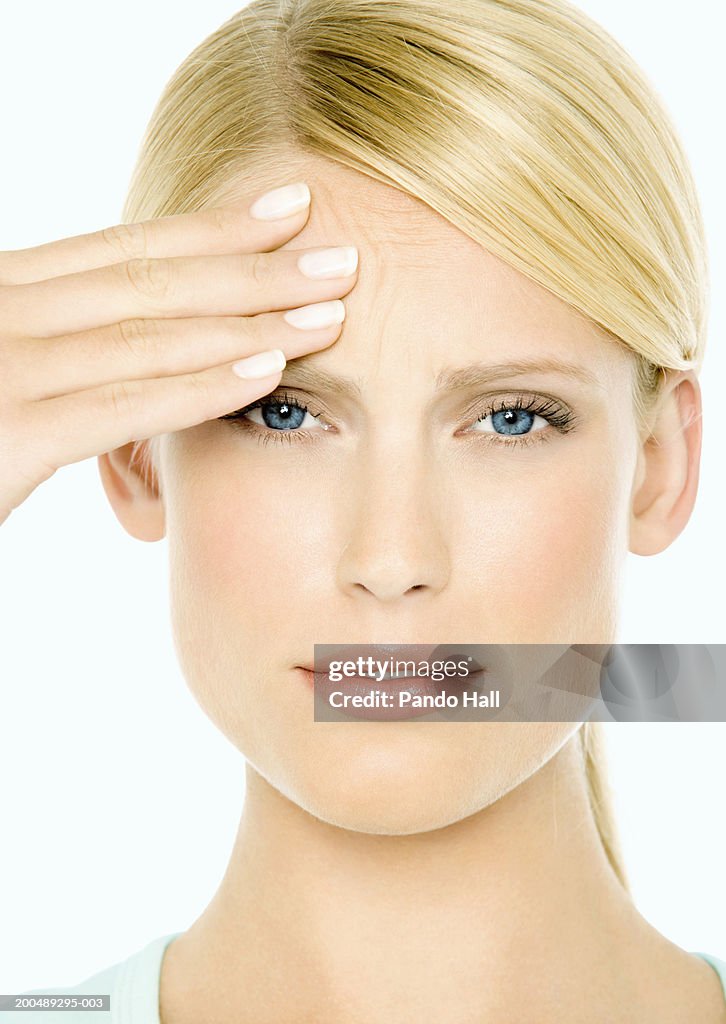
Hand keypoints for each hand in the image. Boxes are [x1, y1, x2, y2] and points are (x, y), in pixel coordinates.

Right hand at [0, 184, 357, 524]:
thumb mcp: (3, 374)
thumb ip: (60, 352)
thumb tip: (128, 344)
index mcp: (4, 291)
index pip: (127, 250)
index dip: (216, 230)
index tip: (293, 211)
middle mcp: (3, 311)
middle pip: (152, 282)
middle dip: (257, 271)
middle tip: (342, 261)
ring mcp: (4, 366)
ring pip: (150, 337)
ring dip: (251, 326)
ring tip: (330, 316)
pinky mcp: (8, 432)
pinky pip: (125, 406)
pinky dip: (202, 389)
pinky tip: (268, 378)